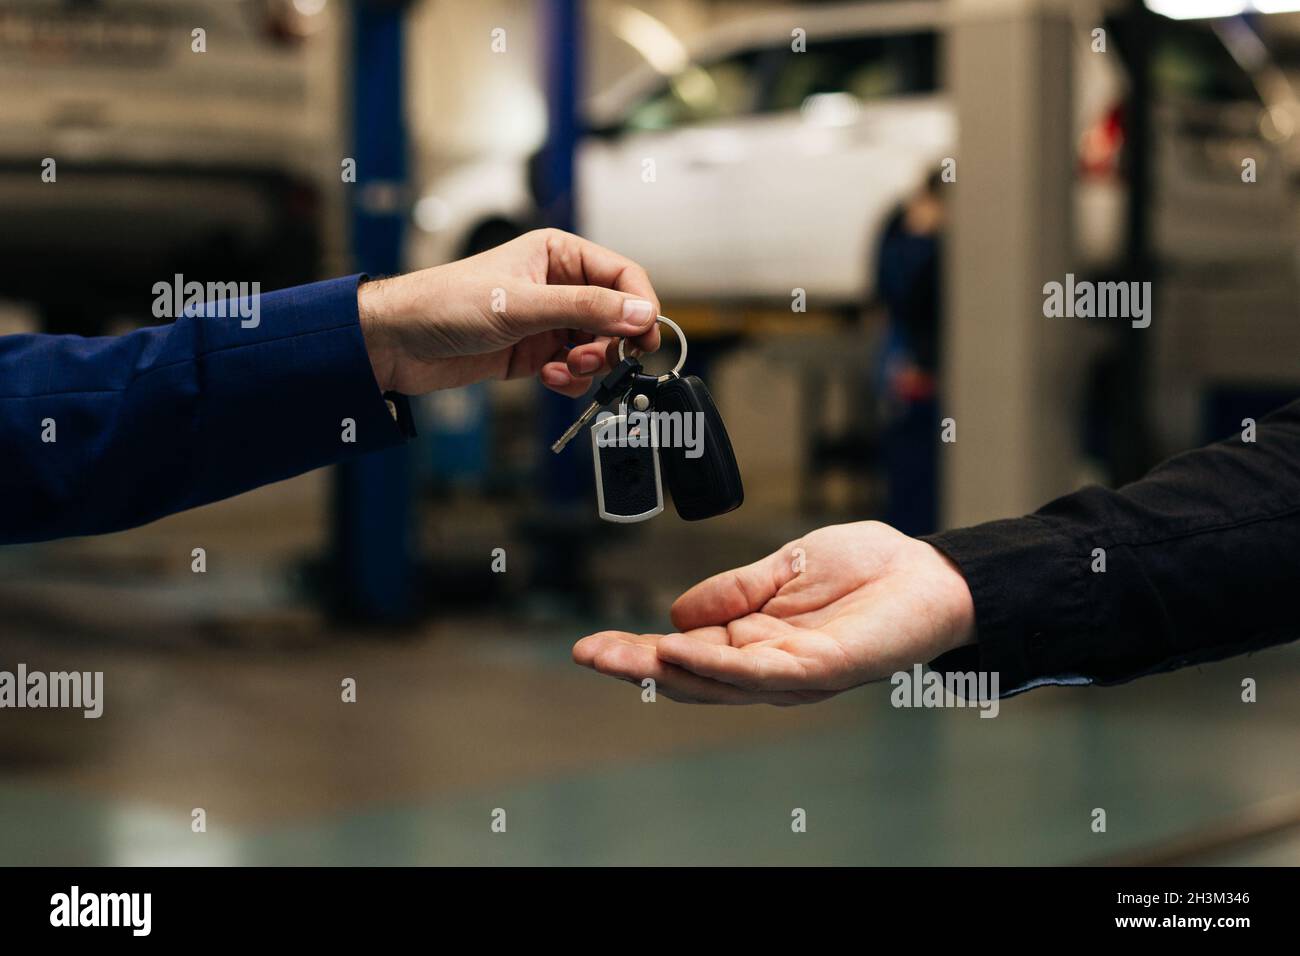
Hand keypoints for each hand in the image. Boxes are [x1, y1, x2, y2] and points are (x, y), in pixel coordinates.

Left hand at [357, 228, 660, 395]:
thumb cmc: (446, 304)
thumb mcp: (521, 305)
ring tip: (564, 369)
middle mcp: (559, 285)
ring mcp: (549, 321)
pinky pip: (575, 370)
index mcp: (558, 254)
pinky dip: (570, 379)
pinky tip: (547, 379)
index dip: (640, 305)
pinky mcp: (537, 353)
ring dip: (590, 364)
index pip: (622, 275)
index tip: (645, 337)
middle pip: (616, 316)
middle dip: (612, 343)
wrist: (398, 343)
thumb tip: (640, 314)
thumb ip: (585, 309)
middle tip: (598, 360)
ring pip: (598, 347)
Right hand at [573, 521, 976, 704]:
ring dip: (662, 669)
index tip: (588, 645)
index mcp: (752, 640)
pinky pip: (760, 671)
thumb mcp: (784, 566)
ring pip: (715, 682)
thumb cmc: (868, 570)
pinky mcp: (821, 668)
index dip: (635, 649)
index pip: (682, 651)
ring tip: (618, 655)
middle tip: (586, 655)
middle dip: (634, 667)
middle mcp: (767, 666)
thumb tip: (676, 612)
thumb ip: (734, 590)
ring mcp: (793, 673)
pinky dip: (716, 664)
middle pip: (688, 675)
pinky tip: (679, 648)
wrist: (931, 573)